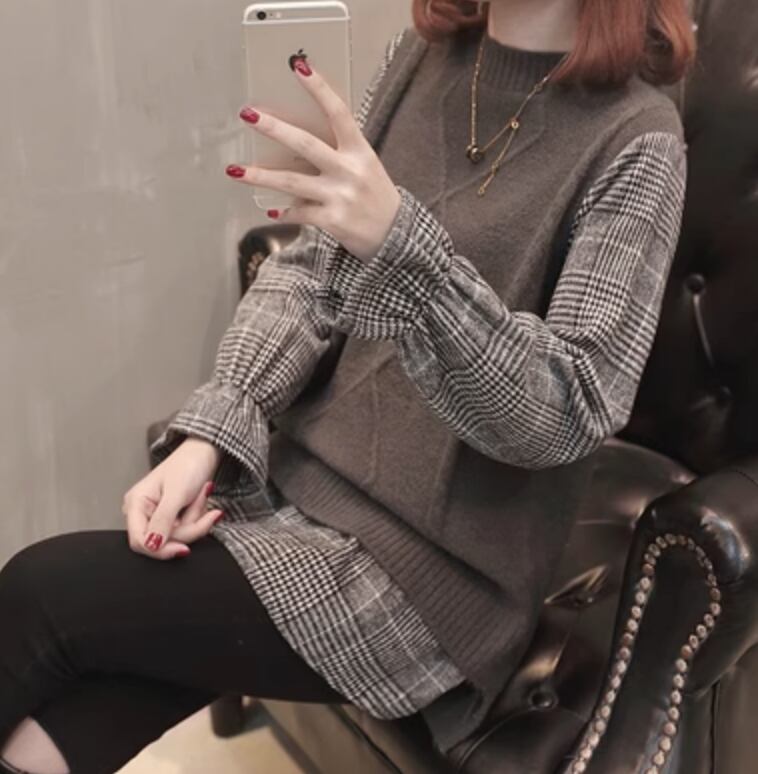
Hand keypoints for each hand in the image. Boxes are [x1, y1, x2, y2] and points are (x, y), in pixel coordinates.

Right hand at [121, 437, 224, 559]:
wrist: (204, 452)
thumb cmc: (187, 464)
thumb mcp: (176, 492)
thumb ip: (163, 520)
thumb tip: (152, 545)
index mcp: (136, 504)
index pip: (140, 541)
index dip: (161, 550)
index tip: (184, 549)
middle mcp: (143, 512)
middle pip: (164, 541)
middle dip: (189, 526)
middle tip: (202, 503)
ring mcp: (158, 516)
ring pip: (179, 536)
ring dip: (197, 518)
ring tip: (202, 493)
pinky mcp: (173, 518)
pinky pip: (187, 529)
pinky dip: (199, 516)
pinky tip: (201, 498)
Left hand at [225, 54, 401, 263]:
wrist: (394, 236)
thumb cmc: (374, 196)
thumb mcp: (364, 166)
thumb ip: (337, 152)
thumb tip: (295, 141)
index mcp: (360, 151)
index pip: (338, 113)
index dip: (319, 89)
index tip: (298, 67)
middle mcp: (349, 171)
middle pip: (306, 145)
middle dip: (275, 129)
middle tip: (248, 114)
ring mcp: (340, 196)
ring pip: (292, 183)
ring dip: (261, 176)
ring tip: (234, 171)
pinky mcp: (332, 221)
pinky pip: (300, 214)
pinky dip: (283, 213)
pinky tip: (269, 210)